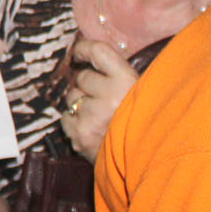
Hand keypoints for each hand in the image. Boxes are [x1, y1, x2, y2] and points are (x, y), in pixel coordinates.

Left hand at [60, 38, 138, 160]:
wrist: (145, 162)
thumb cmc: (144, 123)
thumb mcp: (141, 93)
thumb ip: (120, 75)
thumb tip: (89, 54)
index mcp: (129, 82)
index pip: (99, 52)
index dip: (85, 49)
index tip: (78, 52)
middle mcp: (110, 97)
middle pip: (82, 78)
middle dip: (88, 86)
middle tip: (103, 99)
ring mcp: (92, 116)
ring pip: (72, 98)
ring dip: (81, 104)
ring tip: (100, 117)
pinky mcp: (80, 134)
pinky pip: (65, 118)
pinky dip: (74, 122)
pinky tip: (91, 129)